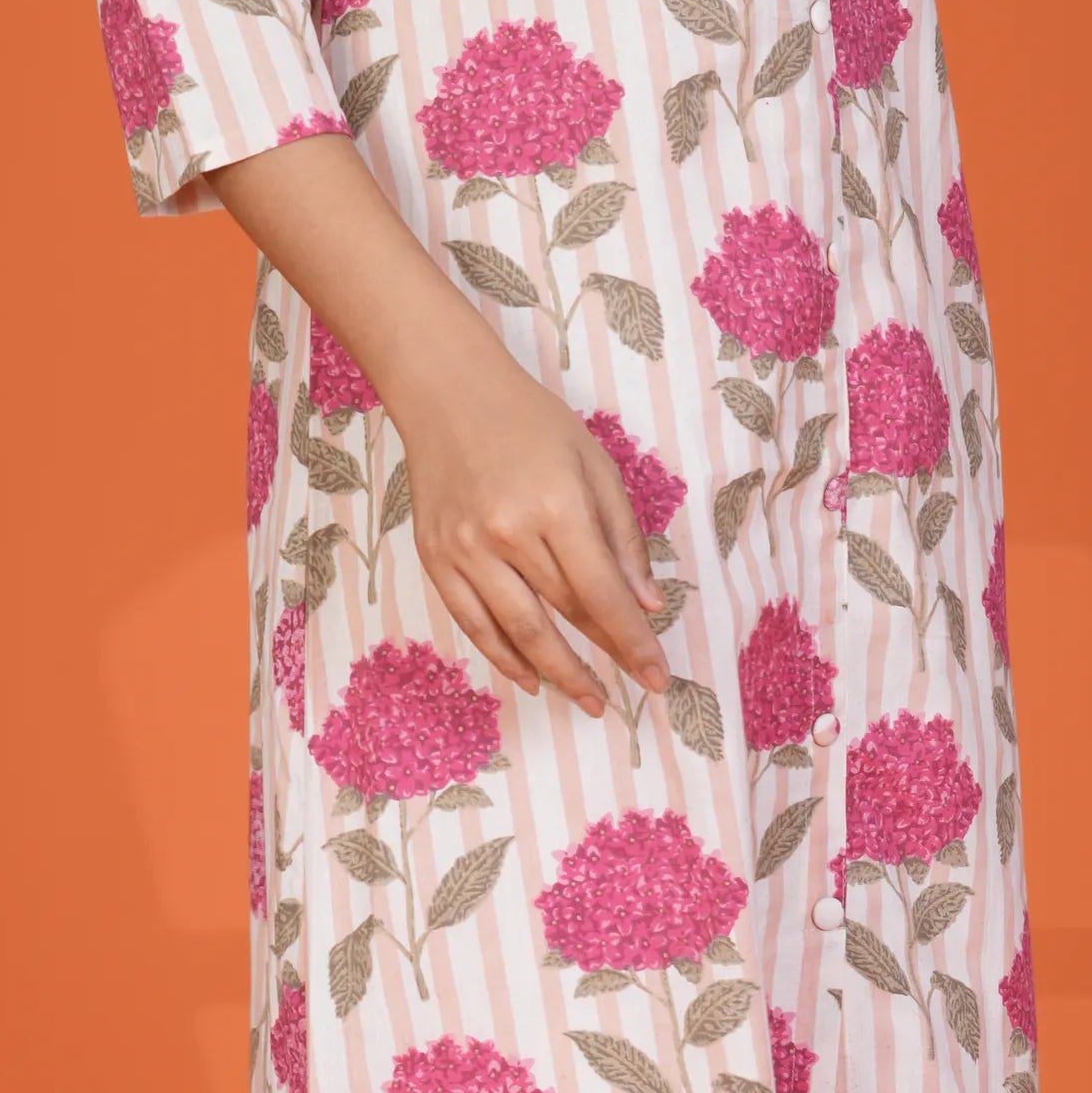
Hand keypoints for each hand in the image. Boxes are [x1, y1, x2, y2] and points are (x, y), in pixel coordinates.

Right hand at [393, 333, 672, 718]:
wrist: (446, 393)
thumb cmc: (529, 422)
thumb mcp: (593, 465)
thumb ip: (621, 536)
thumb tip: (646, 604)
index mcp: (556, 506)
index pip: (603, 594)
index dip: (632, 642)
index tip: (656, 677)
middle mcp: (508, 534)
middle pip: (564, 614)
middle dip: (603, 657)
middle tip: (629, 690)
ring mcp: (466, 550)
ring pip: (518, 631)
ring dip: (558, 672)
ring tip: (587, 699)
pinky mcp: (435, 558)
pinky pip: (473, 622)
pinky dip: (503, 657)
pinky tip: (531, 677)